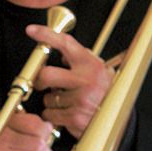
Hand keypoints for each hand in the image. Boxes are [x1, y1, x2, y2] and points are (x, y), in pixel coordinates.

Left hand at [26, 24, 114, 138]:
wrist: (119, 120)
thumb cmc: (107, 92)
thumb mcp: (100, 69)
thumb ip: (81, 59)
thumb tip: (61, 54)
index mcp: (90, 64)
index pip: (65, 43)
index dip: (46, 35)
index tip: (32, 30)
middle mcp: (86, 80)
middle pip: (46, 75)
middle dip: (39, 80)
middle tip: (40, 83)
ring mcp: (80, 99)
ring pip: (48, 98)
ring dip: (52, 101)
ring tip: (66, 102)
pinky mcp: (75, 118)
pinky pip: (50, 114)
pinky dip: (53, 116)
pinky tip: (66, 114)